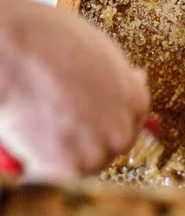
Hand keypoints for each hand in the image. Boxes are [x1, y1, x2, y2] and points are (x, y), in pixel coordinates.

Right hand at [0, 0, 149, 180]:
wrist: (17, 50)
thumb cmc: (52, 41)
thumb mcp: (101, 52)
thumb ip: (117, 78)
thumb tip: (129, 81)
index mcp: (135, 101)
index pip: (134, 120)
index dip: (112, 117)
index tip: (98, 117)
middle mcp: (121, 131)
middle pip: (110, 148)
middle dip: (90, 139)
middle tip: (63, 127)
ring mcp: (94, 154)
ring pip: (80, 164)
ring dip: (63, 154)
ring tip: (40, 127)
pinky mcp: (64, 170)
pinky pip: (50, 173)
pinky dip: (35, 163)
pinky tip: (26, 137)